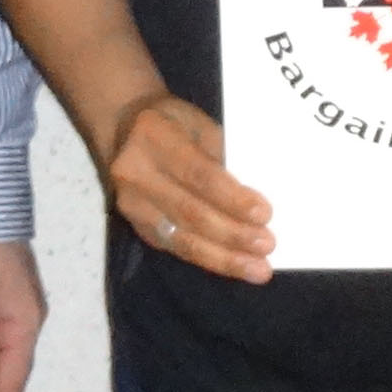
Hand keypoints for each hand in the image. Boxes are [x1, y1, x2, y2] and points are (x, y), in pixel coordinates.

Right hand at [108, 92, 273, 282]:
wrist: (124, 131)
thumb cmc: (173, 123)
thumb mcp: (199, 123)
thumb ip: (224, 155)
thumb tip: (259, 195)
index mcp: (154, 136)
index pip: (198, 174)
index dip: (231, 198)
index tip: (264, 214)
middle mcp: (135, 172)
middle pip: (190, 210)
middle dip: (233, 233)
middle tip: (268, 244)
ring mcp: (131, 203)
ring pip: (182, 238)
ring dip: (224, 257)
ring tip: (257, 268)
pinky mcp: (136, 225)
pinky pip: (175, 248)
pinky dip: (208, 259)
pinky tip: (233, 266)